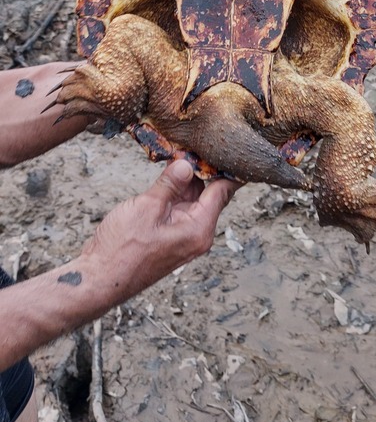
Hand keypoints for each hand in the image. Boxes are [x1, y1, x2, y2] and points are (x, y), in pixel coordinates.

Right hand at [81, 158, 239, 299]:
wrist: (99, 279)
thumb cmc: (121, 249)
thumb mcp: (147, 207)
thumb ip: (170, 184)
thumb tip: (187, 164)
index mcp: (198, 230)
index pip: (222, 192)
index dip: (227, 168)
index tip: (230, 148)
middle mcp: (196, 235)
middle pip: (209, 194)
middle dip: (202, 169)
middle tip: (194, 142)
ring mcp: (182, 238)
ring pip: (192, 201)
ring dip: (186, 180)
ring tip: (178, 152)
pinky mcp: (169, 238)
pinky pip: (178, 209)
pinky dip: (174, 192)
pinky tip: (166, 175)